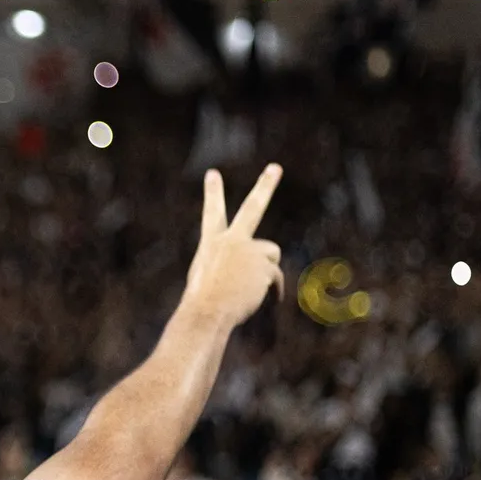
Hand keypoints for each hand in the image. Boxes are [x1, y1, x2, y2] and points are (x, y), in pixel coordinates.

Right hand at [182, 164, 283, 327]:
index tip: (213, 173)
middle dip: (264, 186)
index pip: (212, 213)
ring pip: (271, 256)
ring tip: (248, 289)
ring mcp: (249, 250)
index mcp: (212, 242)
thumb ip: (230, 265)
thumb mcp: (209, 277)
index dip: (213, 193)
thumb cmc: (204, 301)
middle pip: (252, 207)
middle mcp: (231, 240)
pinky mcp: (264, 264)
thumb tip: (259, 270)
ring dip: (266, 272)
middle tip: (275, 168)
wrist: (208, 311)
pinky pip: (276, 277)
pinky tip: (264, 300)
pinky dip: (273, 290)